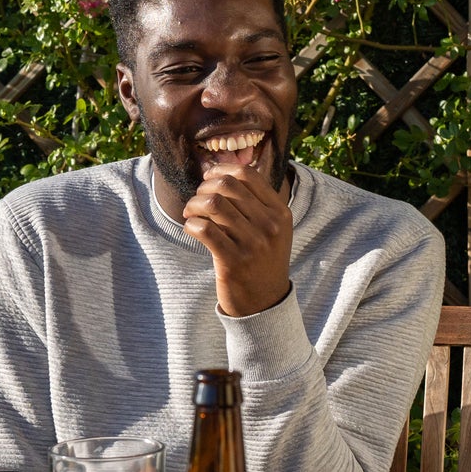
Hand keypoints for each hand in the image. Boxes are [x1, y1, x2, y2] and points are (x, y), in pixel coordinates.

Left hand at [181, 166, 292, 317]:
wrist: (265, 302)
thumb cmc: (262, 259)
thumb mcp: (272, 229)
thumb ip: (254, 201)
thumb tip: (219, 169)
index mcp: (280, 212)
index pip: (247, 175)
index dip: (221, 170)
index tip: (208, 178)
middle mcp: (270, 226)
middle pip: (227, 186)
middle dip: (204, 187)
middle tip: (197, 200)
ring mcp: (253, 244)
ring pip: (213, 204)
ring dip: (194, 205)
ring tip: (190, 214)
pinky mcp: (233, 262)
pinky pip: (204, 229)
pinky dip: (191, 224)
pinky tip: (191, 229)